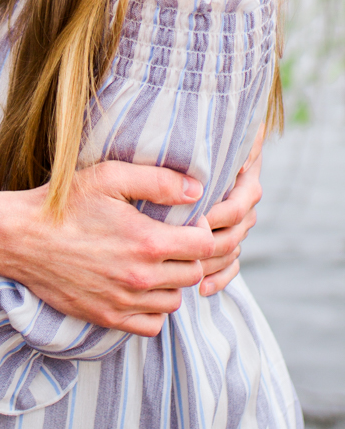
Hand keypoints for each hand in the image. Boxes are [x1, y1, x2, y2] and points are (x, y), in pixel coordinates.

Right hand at [0, 162, 214, 337]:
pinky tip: (140, 287)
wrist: (22, 238)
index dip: (203, 230)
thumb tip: (196, 188)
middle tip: (174, 240)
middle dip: (190, 256)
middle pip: (193, 274)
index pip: (204, 245)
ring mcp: (124, 302)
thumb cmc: (65, 203)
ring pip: (175, 301)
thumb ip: (158, 181)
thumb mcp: (109, 176)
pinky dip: (153, 309)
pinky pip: (152, 325)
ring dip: (173, 283)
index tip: (190, 221)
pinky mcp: (108, 318)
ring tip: (155, 262)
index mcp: (147, 242)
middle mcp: (141, 278)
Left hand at [199, 123, 263, 295]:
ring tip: (187, 272)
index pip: (236, 207)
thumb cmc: (204, 140)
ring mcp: (238, 225)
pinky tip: (202, 288)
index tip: (194, 220)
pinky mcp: (229, 240)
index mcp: (245, 183)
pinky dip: (219, 278)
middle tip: (183, 250)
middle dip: (209, 243)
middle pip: (234, 233)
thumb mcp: (215, 140)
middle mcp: (245, 206)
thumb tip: (235, 167)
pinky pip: (231, 265)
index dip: (217, 216)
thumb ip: (225, 150)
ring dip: (211, 263)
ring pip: (230, 251)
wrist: (204, 141)